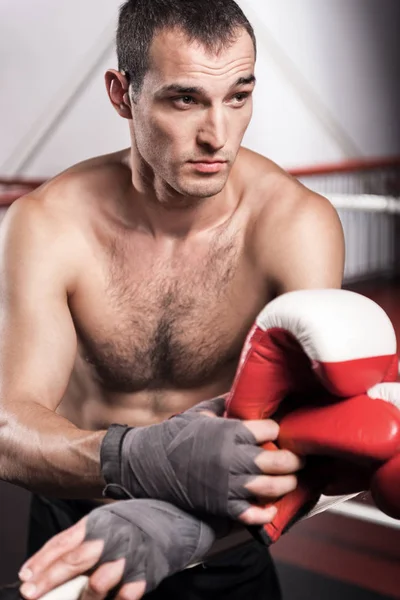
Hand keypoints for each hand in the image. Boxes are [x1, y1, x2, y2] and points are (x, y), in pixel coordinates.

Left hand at [19, 499, 215, 599]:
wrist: (182, 516)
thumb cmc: (142, 519)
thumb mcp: (110, 519)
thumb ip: (86, 537)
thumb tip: (56, 559)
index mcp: (100, 521)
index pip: (64, 542)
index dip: (41, 561)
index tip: (25, 576)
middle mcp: (112, 538)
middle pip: (73, 562)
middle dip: (48, 581)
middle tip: (31, 593)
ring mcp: (129, 557)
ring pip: (96, 584)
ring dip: (83, 596)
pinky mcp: (146, 573)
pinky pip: (123, 596)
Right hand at [101, 397, 303, 524]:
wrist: (148, 463)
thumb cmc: (175, 435)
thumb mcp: (200, 413)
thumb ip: (225, 403)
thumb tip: (242, 392)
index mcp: (229, 432)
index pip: (270, 429)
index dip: (277, 430)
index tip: (279, 431)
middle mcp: (232, 458)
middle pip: (277, 460)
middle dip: (293, 459)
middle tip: (299, 457)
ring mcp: (228, 484)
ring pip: (270, 487)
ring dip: (286, 484)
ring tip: (291, 480)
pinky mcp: (221, 504)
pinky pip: (250, 513)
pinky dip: (265, 513)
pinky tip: (272, 509)